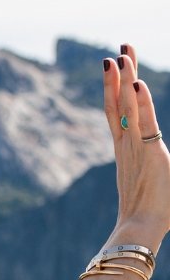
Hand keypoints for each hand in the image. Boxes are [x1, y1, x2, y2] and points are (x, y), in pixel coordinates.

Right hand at [103, 44, 169, 250]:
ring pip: (126, 106)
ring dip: (123, 79)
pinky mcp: (147, 153)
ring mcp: (133, 148)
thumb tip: (162, 164)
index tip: (117, 65)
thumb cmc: (152, 212)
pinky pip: (143, 121)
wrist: (140, 228)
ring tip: (119, 54)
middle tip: (116, 50)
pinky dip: (141, 100)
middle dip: (117, 75)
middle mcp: (124, 145)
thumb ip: (157, 167)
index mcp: (125, 150)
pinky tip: (136, 80)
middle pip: (117, 102)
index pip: (119, 112)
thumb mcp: (155, 180)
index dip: (117, 87)